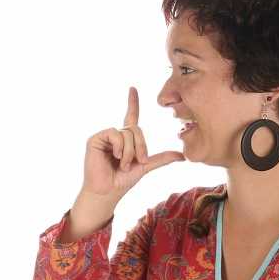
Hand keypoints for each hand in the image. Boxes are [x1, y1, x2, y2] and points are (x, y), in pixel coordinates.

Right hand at [65, 87, 184, 240]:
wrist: (107, 191)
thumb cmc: (122, 181)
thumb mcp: (145, 167)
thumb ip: (161, 159)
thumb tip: (182, 156)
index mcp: (126, 140)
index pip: (131, 116)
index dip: (132, 103)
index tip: (132, 88)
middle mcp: (116, 135)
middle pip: (136, 129)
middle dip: (140, 147)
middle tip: (137, 162)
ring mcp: (105, 136)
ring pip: (127, 132)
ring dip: (129, 151)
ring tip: (122, 164)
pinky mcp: (95, 139)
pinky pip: (114, 133)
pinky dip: (119, 146)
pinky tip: (114, 156)